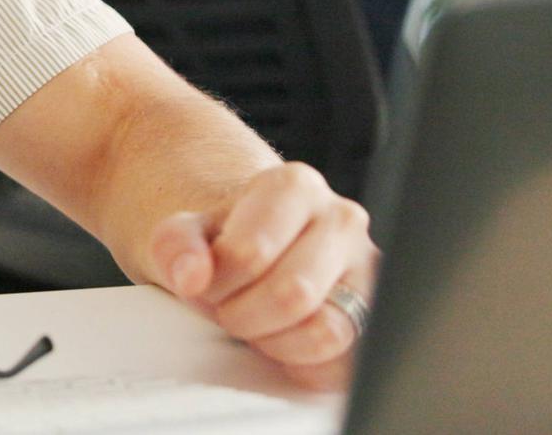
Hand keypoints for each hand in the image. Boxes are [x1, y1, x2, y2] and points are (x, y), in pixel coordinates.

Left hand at [147, 163, 376, 391]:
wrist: (253, 251)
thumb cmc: (223, 241)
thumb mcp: (183, 233)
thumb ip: (174, 246)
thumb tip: (191, 277)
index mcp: (296, 186)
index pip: (250, 252)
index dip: (216, 283)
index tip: (205, 284)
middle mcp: (342, 220)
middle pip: (291, 293)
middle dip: (242, 315)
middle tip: (225, 310)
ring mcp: (370, 271)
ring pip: (325, 331)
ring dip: (274, 342)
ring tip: (254, 324)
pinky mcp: (377, 320)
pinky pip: (343, 363)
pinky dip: (303, 364)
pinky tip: (281, 342)